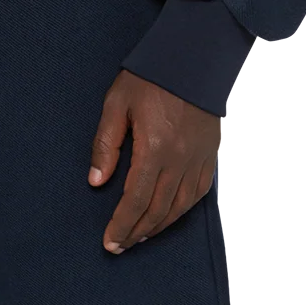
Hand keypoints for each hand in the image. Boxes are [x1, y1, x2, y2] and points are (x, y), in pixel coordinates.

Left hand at [88, 70, 221, 252]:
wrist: (193, 58)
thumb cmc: (149, 78)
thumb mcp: (116, 104)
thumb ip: (105, 144)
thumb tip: (96, 181)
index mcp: (155, 147)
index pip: (136, 199)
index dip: (121, 225)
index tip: (109, 242)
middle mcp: (180, 159)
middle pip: (157, 209)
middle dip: (136, 231)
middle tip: (119, 246)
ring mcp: (198, 159)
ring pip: (179, 207)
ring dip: (158, 226)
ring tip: (139, 236)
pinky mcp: (209, 155)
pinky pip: (198, 194)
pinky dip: (181, 211)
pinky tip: (168, 217)